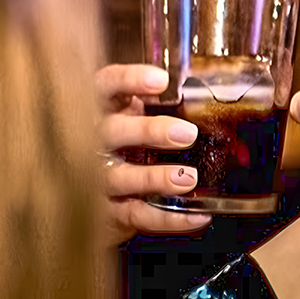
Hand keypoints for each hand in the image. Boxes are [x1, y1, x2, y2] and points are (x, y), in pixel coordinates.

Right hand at [96, 64, 210, 242]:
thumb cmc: (124, 146)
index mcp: (102, 110)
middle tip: (186, 133)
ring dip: (154, 178)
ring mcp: (97, 178)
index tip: (161, 81)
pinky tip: (197, 214)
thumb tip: (207, 99)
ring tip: (188, 178)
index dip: (129, 80)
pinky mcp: (109, 212)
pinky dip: (170, 218)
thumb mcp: (135, 118)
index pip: (106, 86)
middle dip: (147, 131)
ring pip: (119, 177)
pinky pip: (138, 215)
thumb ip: (159, 107)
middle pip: (110, 132)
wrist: (92, 200)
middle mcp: (92, 141)